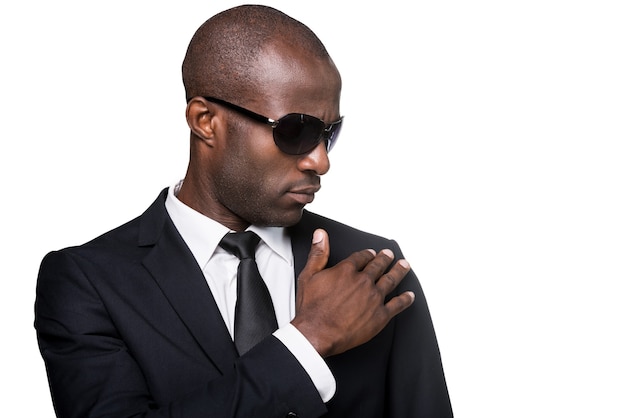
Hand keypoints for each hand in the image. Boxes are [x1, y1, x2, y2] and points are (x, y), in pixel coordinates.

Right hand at [291, 229, 414, 356]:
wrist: (317, 333)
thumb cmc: (311, 309)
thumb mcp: (308, 275)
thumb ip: (317, 254)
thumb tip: (321, 236)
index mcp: (346, 270)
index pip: (361, 257)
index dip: (367, 254)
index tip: (371, 253)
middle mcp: (363, 282)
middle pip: (378, 266)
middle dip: (384, 259)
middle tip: (389, 254)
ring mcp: (373, 298)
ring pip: (390, 280)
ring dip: (398, 271)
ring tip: (404, 266)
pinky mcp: (380, 315)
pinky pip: (397, 305)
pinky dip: (405, 299)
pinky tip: (409, 296)